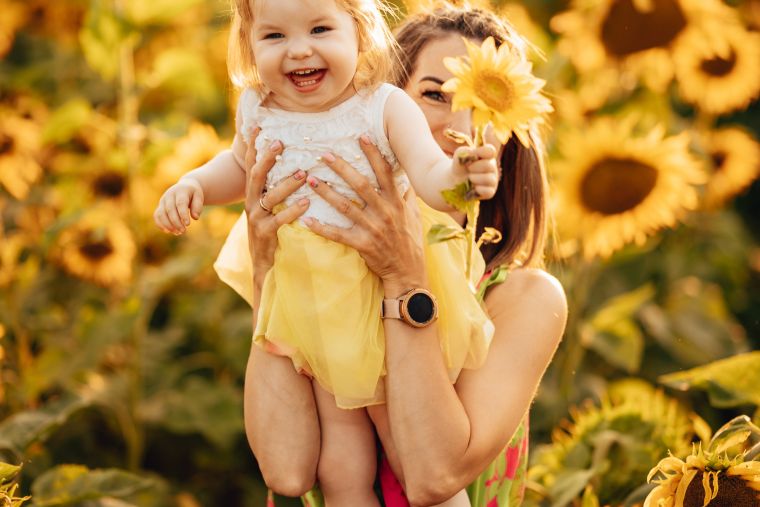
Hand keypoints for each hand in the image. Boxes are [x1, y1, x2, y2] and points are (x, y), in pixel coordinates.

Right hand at [154, 177, 203, 234]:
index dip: (183, 214)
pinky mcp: (160, 206)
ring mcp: (163, 200)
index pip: (180, 203)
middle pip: (170, 210)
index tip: (188, 224)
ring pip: (161, 214)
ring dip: (168, 225)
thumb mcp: (199, 196)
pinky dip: (160, 224)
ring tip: (178, 233)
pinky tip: (168, 231)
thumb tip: (195, 218)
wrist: (185, 187)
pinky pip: (156, 216)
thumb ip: (198, 206)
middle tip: (183, 231)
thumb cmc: (193, 194)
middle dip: (176, 222)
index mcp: (180, 191)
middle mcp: (169, 195)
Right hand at [243, 128, 308, 285]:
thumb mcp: (269, 207)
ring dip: (287, 184)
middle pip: (256, 176)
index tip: (257, 125)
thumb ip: (276, 187)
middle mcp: (251, 203)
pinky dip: (293, 210)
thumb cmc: (271, 231)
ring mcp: (257, 219)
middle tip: (279, 143)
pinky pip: (280, 220)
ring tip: (304, 173)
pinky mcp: (266, 234)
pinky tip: (307, 202)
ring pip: (270, 197)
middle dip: (267, 159)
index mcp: (252, 194)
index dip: (251, 146)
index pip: (250, 166)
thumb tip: (295, 163)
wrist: (264, 265)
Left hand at [302, 137, 427, 294]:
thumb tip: (405, 175)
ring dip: (326, 192)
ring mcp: (373, 229)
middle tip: (323, 154)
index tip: (361, 137)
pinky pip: (338, 234)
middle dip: (341, 168)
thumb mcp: (414, 215)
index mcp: (396, 202)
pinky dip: (321, 228)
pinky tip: (306, 220)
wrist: (408, 272)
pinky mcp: (363, 244)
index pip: (385, 172)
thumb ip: (407, 195)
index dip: (374, 154)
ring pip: (346, 206)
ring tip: (310, 180)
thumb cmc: (410, 242)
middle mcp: (385, 212)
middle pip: (361, 185)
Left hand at [453, 143, 498, 199]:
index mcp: (486, 156)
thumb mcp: (458, 157)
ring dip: (475, 178)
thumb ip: (463, 152)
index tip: (470, 154)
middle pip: (489, 165)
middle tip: (468, 169)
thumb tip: (470, 152)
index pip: (490, 151)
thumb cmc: (459, 167)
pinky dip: (478, 189)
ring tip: (469, 178)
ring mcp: (492, 180)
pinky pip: (488, 191)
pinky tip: (472, 188)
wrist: (454, 183)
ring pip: (489, 179)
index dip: (480, 152)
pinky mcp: (490, 192)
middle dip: (474, 167)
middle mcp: (492, 167)